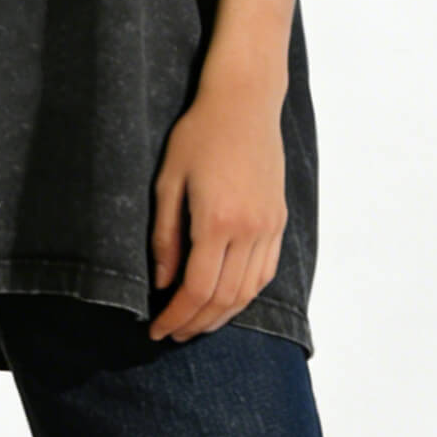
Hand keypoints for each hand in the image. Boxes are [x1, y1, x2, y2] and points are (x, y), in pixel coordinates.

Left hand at [147, 71, 287, 341]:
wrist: (244, 104)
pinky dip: (245, 294)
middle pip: (224, 299)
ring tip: (196, 322)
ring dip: (221, 315)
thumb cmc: (198, 134)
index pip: (197, 289)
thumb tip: (161, 283)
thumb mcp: (168, 180)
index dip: (176, 316)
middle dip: (196, 323)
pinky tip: (226, 298)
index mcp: (216, 222)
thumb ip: (165, 236)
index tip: (157, 329)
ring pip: (248, 291)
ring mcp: (269, 227)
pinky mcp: (279, 220)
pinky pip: (265, 272)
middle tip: (172, 333)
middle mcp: (249, 231)